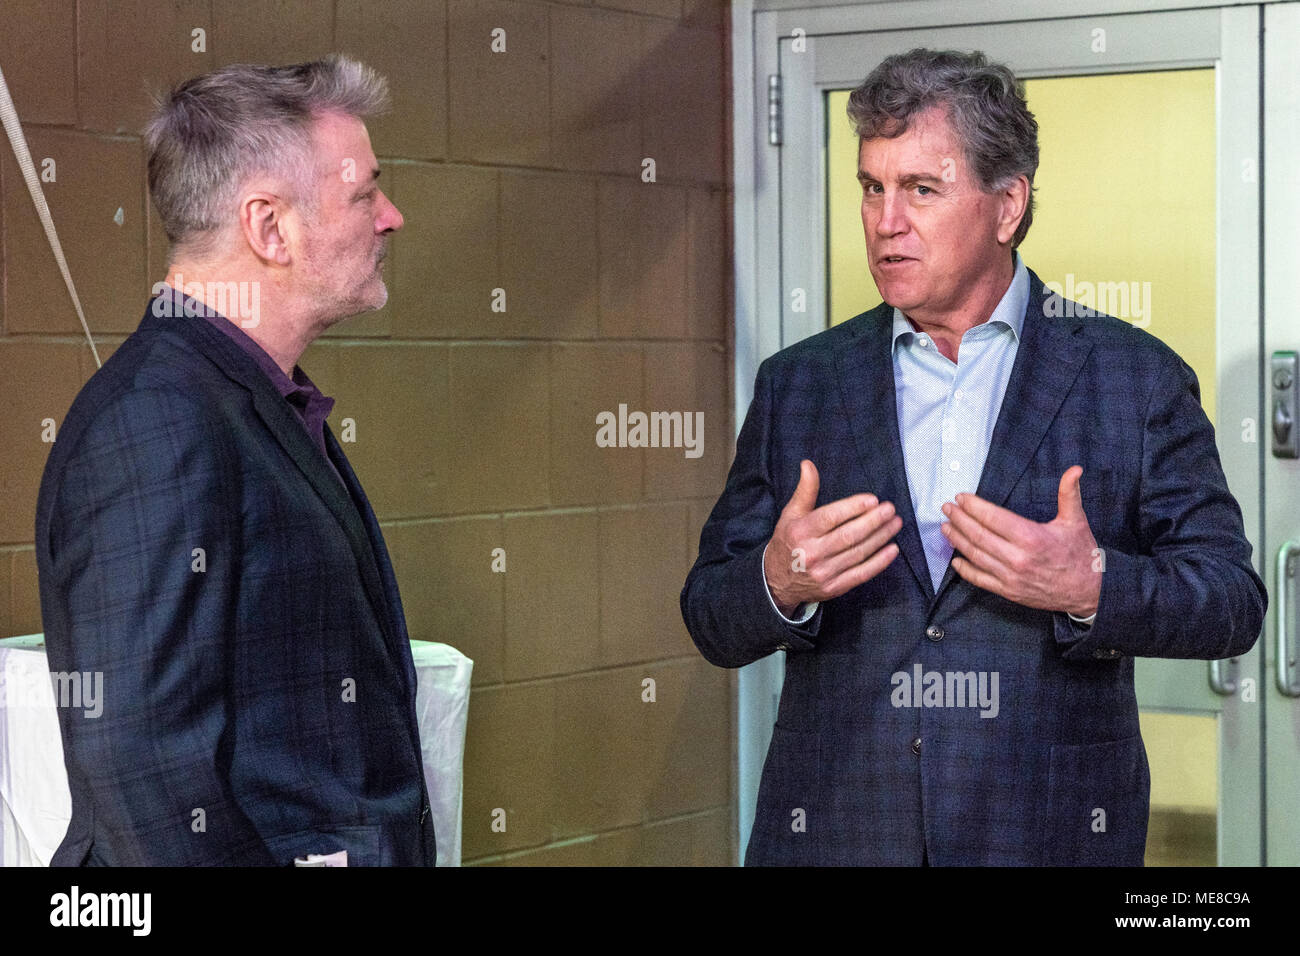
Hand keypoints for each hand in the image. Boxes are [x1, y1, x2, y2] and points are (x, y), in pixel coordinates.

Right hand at [763, 460, 902, 615]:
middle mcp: (811, 553)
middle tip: (890, 509)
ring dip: (880, 538)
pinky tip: (892, 549)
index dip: (853, 508)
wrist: (777, 582)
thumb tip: (808, 464)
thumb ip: (805, 490)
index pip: (830, 518)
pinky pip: (861, 574)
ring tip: (895, 523)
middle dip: (873, 521)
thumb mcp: (790, 514)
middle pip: (848, 536)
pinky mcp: (834, 588)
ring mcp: (823, 573)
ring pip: (858, 553)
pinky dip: (879, 563)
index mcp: (800, 532)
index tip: (872, 499)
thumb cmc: (788, 542)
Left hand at [940, 465, 1101, 617]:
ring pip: (975, 556)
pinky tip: (955, 559)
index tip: (961, 498)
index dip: (973, 507)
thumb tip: (1075, 469)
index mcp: (1032, 537)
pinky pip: (980, 579)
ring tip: (945, 527)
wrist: (1089, 592)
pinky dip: (965, 569)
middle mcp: (1018, 558)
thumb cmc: (1081, 554)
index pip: (993, 518)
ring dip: (957, 540)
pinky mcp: (1009, 592)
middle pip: (979, 535)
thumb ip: (1069, 494)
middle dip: (959, 519)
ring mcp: (1011, 577)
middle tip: (946, 508)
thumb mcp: (1076, 521)